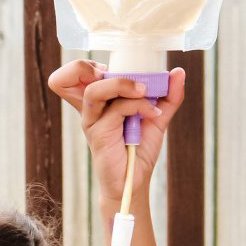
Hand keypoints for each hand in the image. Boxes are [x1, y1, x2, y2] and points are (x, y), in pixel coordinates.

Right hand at [46, 61, 186, 207]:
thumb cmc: (138, 150)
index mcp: (97, 101)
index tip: (110, 68)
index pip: (74, 76)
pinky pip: (117, 109)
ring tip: (145, 92)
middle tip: (112, 72)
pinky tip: (153, 115)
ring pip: (96, 89)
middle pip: (67, 77)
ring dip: (123, 84)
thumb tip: (178, 72)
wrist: (135, 180)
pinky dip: (140, 105)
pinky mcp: (99, 134)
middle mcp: (89, 109)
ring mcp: (92, 121)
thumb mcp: (156, 117)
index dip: (84, 65)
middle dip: (86, 66)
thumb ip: (168, 96)